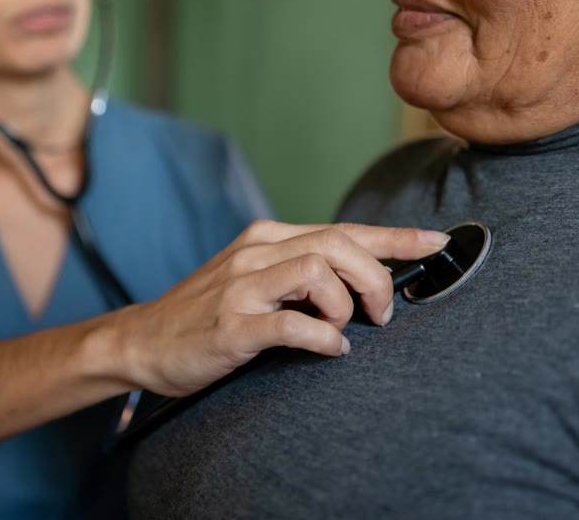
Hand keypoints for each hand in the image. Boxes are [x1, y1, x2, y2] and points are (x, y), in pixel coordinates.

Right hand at [110, 220, 449, 395]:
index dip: (396, 237)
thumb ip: (302, 271)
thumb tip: (364, 278)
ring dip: (348, 304)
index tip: (436, 242)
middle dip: (377, 276)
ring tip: (350, 329)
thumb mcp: (256, 278)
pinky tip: (331, 349)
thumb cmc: (207, 313)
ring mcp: (241, 288)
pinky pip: (291, 324)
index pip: (344, 229)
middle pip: (338, 243)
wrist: (142, 341)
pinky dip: (323, 337)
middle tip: (384, 313)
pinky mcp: (231, 326)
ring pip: (317, 271)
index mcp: (267, 237)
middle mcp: (256, 252)